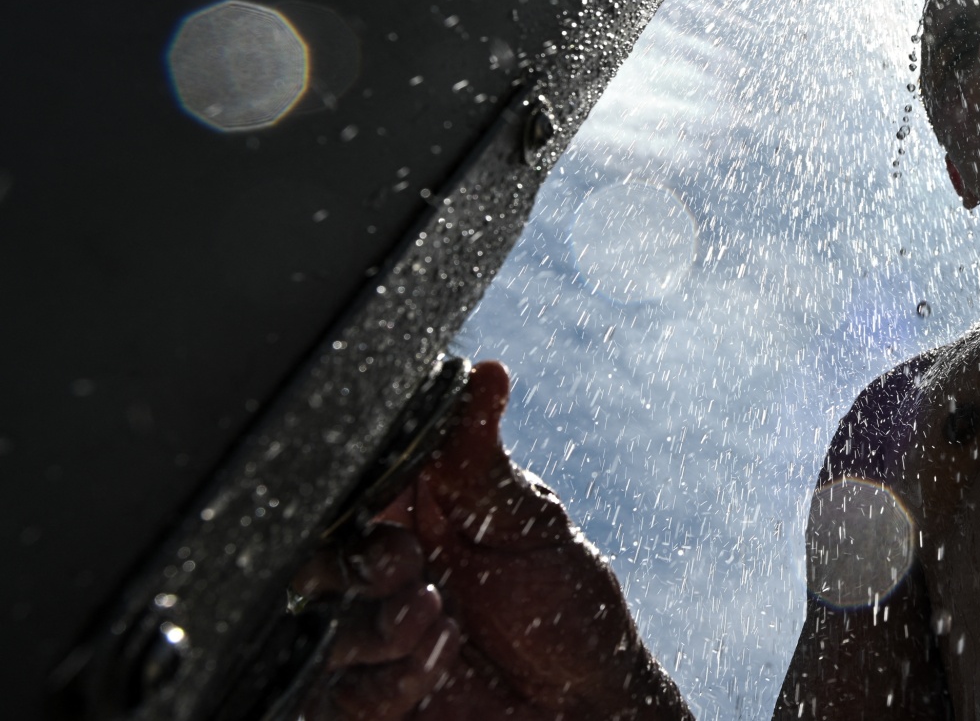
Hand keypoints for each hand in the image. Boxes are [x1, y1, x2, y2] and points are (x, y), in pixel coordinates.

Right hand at [292, 361, 687, 720]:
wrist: (583, 713)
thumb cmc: (568, 614)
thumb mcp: (530, 529)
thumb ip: (485, 461)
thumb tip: (485, 372)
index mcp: (414, 516)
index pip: (353, 487)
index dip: (358, 492)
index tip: (391, 504)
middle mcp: (379, 575)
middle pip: (314, 553)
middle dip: (361, 561)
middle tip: (412, 567)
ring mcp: (365, 638)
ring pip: (318, 620)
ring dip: (379, 624)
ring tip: (439, 621)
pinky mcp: (359, 701)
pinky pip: (329, 689)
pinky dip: (385, 679)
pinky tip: (435, 669)